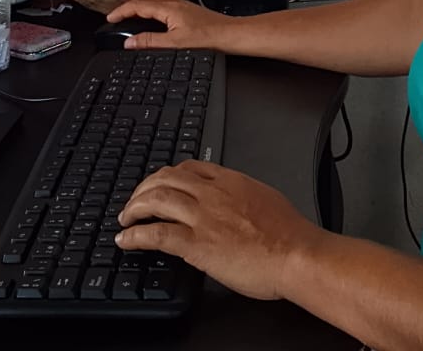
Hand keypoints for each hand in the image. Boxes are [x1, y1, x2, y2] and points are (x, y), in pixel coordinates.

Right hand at [106, 0, 235, 50]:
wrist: (229, 34)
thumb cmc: (209, 37)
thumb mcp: (175, 43)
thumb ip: (150, 42)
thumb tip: (130, 42)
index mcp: (168, 8)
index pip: (137, 6)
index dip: (121, 11)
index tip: (110, 18)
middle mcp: (174, 3)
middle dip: (129, 5)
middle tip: (118, 15)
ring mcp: (181, 5)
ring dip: (140, 5)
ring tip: (131, 15)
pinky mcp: (187, 10)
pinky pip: (163, 3)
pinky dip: (151, 8)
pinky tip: (155, 18)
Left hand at [116, 160, 324, 300]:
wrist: (296, 254)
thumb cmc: (288, 234)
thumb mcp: (264, 199)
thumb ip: (242, 197)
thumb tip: (232, 203)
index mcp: (230, 181)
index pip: (188, 167)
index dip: (166, 175)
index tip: (158, 184)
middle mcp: (213, 193)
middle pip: (165, 179)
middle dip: (144, 189)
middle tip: (135, 202)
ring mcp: (203, 217)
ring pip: (156, 200)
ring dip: (134, 208)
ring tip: (126, 219)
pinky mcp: (197, 244)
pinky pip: (156, 234)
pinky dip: (135, 236)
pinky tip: (126, 240)